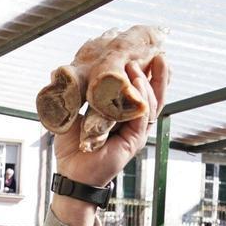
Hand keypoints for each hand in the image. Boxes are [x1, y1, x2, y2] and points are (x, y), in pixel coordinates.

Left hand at [51, 58, 167, 225]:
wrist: (71, 173)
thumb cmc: (73, 146)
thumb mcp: (74, 113)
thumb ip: (77, 94)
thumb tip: (66, 70)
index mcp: (123, 114)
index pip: (141, 90)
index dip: (147, 72)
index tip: (146, 52)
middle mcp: (133, 122)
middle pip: (153, 94)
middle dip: (158, 74)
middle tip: (158, 52)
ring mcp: (136, 131)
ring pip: (151, 103)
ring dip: (148, 82)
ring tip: (141, 63)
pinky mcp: (134, 141)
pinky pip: (142, 116)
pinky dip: (141, 99)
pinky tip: (137, 84)